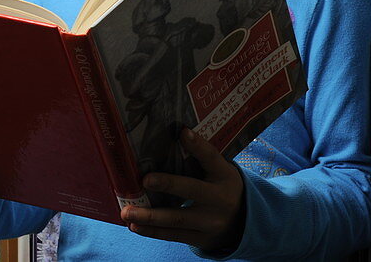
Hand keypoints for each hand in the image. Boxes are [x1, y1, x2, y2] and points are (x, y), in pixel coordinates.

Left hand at [121, 128, 244, 251]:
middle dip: (168, 185)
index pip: (211, 158)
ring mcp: (210, 222)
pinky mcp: (200, 238)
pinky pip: (173, 235)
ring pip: (177, 219)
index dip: (198, 145)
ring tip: (126, 212)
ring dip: (149, 216)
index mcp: (224, 176)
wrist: (244, 223)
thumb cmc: (221, 187)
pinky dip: (152, 231)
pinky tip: (135, 225)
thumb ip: (200, 160)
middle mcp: (219, 199)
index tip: (182, 132)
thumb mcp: (219, 172)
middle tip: (145, 180)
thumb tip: (172, 138)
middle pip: (192, 190)